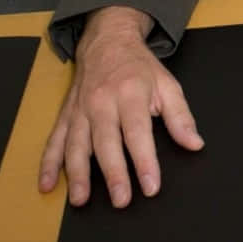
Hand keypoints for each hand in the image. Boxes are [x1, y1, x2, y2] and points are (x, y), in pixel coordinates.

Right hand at [39, 6, 203, 206]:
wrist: (108, 41)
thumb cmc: (140, 67)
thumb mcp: (168, 84)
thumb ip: (181, 117)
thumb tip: (195, 144)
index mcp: (131, 93)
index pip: (138, 132)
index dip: (145, 161)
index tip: (151, 186)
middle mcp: (103, 102)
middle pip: (106, 142)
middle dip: (113, 173)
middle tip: (121, 200)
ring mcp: (81, 109)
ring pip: (76, 144)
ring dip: (77, 174)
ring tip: (80, 200)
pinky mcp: (66, 115)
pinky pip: (54, 140)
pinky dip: (48, 164)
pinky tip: (47, 184)